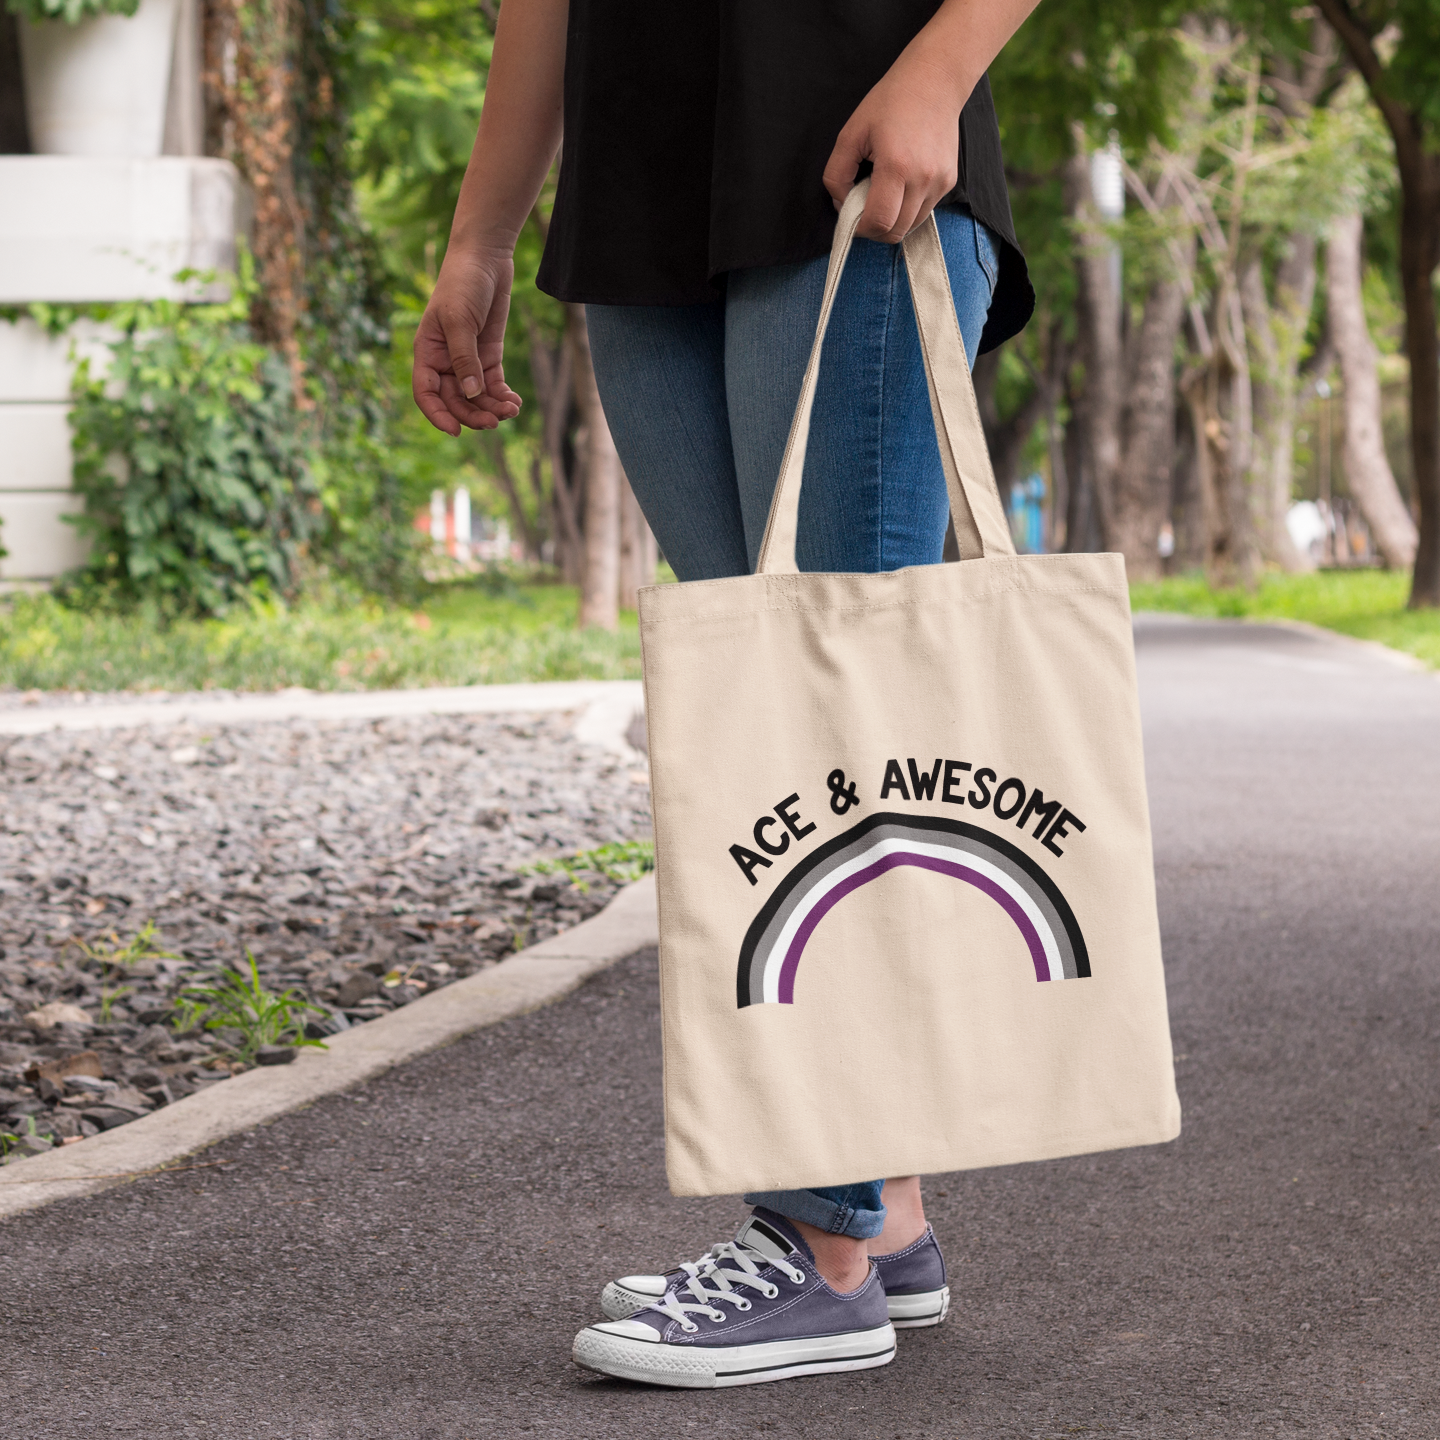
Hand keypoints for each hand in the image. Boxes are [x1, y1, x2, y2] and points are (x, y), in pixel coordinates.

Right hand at [412, 246, 523, 435]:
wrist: (486, 258)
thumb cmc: (463, 284)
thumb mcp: (460, 321)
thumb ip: (464, 359)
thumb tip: (470, 394)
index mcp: (427, 352)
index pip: (426, 393)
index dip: (437, 415)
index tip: (456, 431)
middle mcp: (445, 360)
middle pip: (455, 400)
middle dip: (474, 415)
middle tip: (495, 422)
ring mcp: (468, 360)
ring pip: (477, 397)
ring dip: (492, 408)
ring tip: (512, 410)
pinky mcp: (489, 355)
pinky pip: (493, 385)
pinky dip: (503, 396)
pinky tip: (515, 402)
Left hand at [823, 52, 967, 243]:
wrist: (934, 81)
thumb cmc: (890, 102)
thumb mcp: (851, 133)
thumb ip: (837, 174)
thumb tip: (841, 204)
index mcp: (897, 167)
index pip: (878, 222)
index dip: (860, 228)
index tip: (851, 215)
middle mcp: (923, 179)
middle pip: (895, 232)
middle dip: (874, 229)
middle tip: (863, 208)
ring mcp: (940, 183)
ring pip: (911, 226)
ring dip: (892, 221)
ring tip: (882, 194)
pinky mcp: (949, 182)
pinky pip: (924, 212)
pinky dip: (907, 210)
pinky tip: (900, 186)